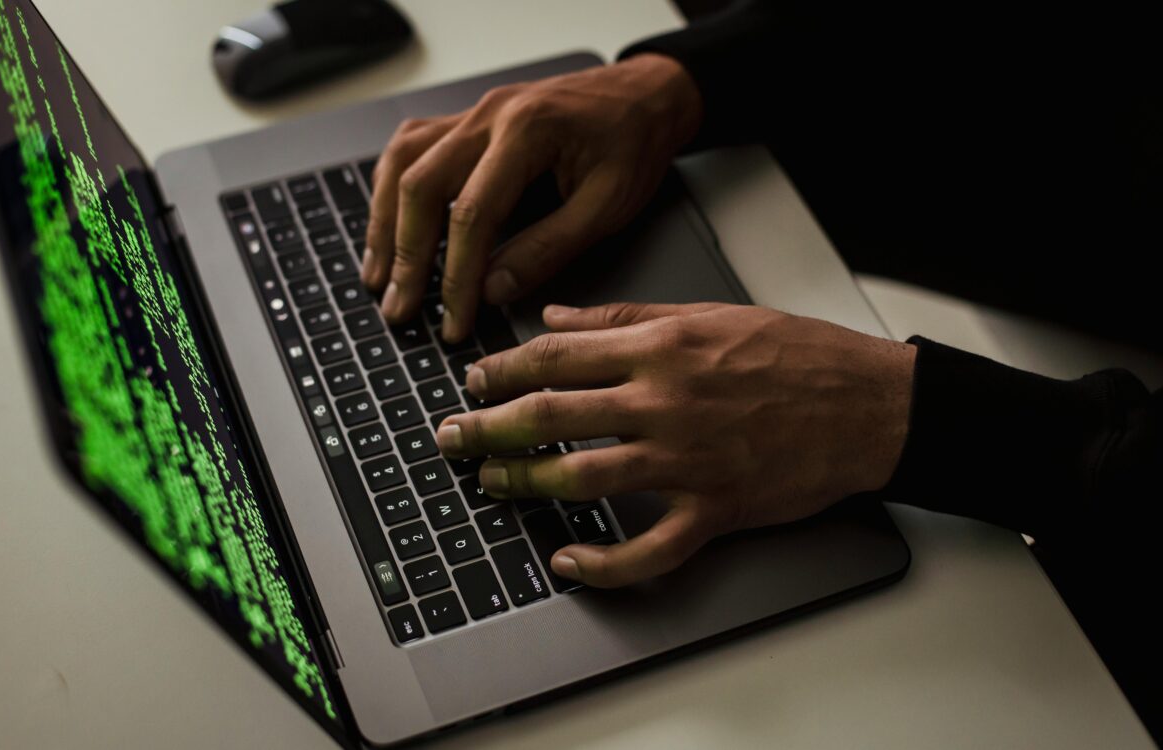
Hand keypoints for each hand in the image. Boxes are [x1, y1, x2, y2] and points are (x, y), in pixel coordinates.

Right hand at [362, 54, 701, 341]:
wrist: (645, 96)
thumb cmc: (633, 143)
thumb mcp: (607, 205)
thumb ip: (549, 248)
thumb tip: (493, 290)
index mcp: (528, 131)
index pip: (472, 213)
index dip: (457, 276)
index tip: (454, 320)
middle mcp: (489, 115)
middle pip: (421, 185)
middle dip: (406, 255)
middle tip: (400, 308)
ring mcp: (473, 113)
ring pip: (403, 163)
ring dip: (384, 222)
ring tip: (378, 276)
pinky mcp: (468, 121)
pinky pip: (411, 148)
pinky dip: (391, 189)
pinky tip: (387, 223)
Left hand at [435, 302, 915, 587]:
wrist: (868, 404)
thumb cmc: (796, 354)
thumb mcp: (707, 313)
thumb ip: (624, 315)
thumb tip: (556, 317)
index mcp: (661, 347)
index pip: (556, 356)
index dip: (500, 370)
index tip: (472, 381)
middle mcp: (664, 401)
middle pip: (551, 416)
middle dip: (488, 428)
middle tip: (452, 437)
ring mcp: (687, 460)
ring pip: (583, 478)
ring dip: (525, 484)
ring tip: (491, 484)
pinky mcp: (714, 509)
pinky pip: (648, 549)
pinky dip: (603, 564)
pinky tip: (568, 562)